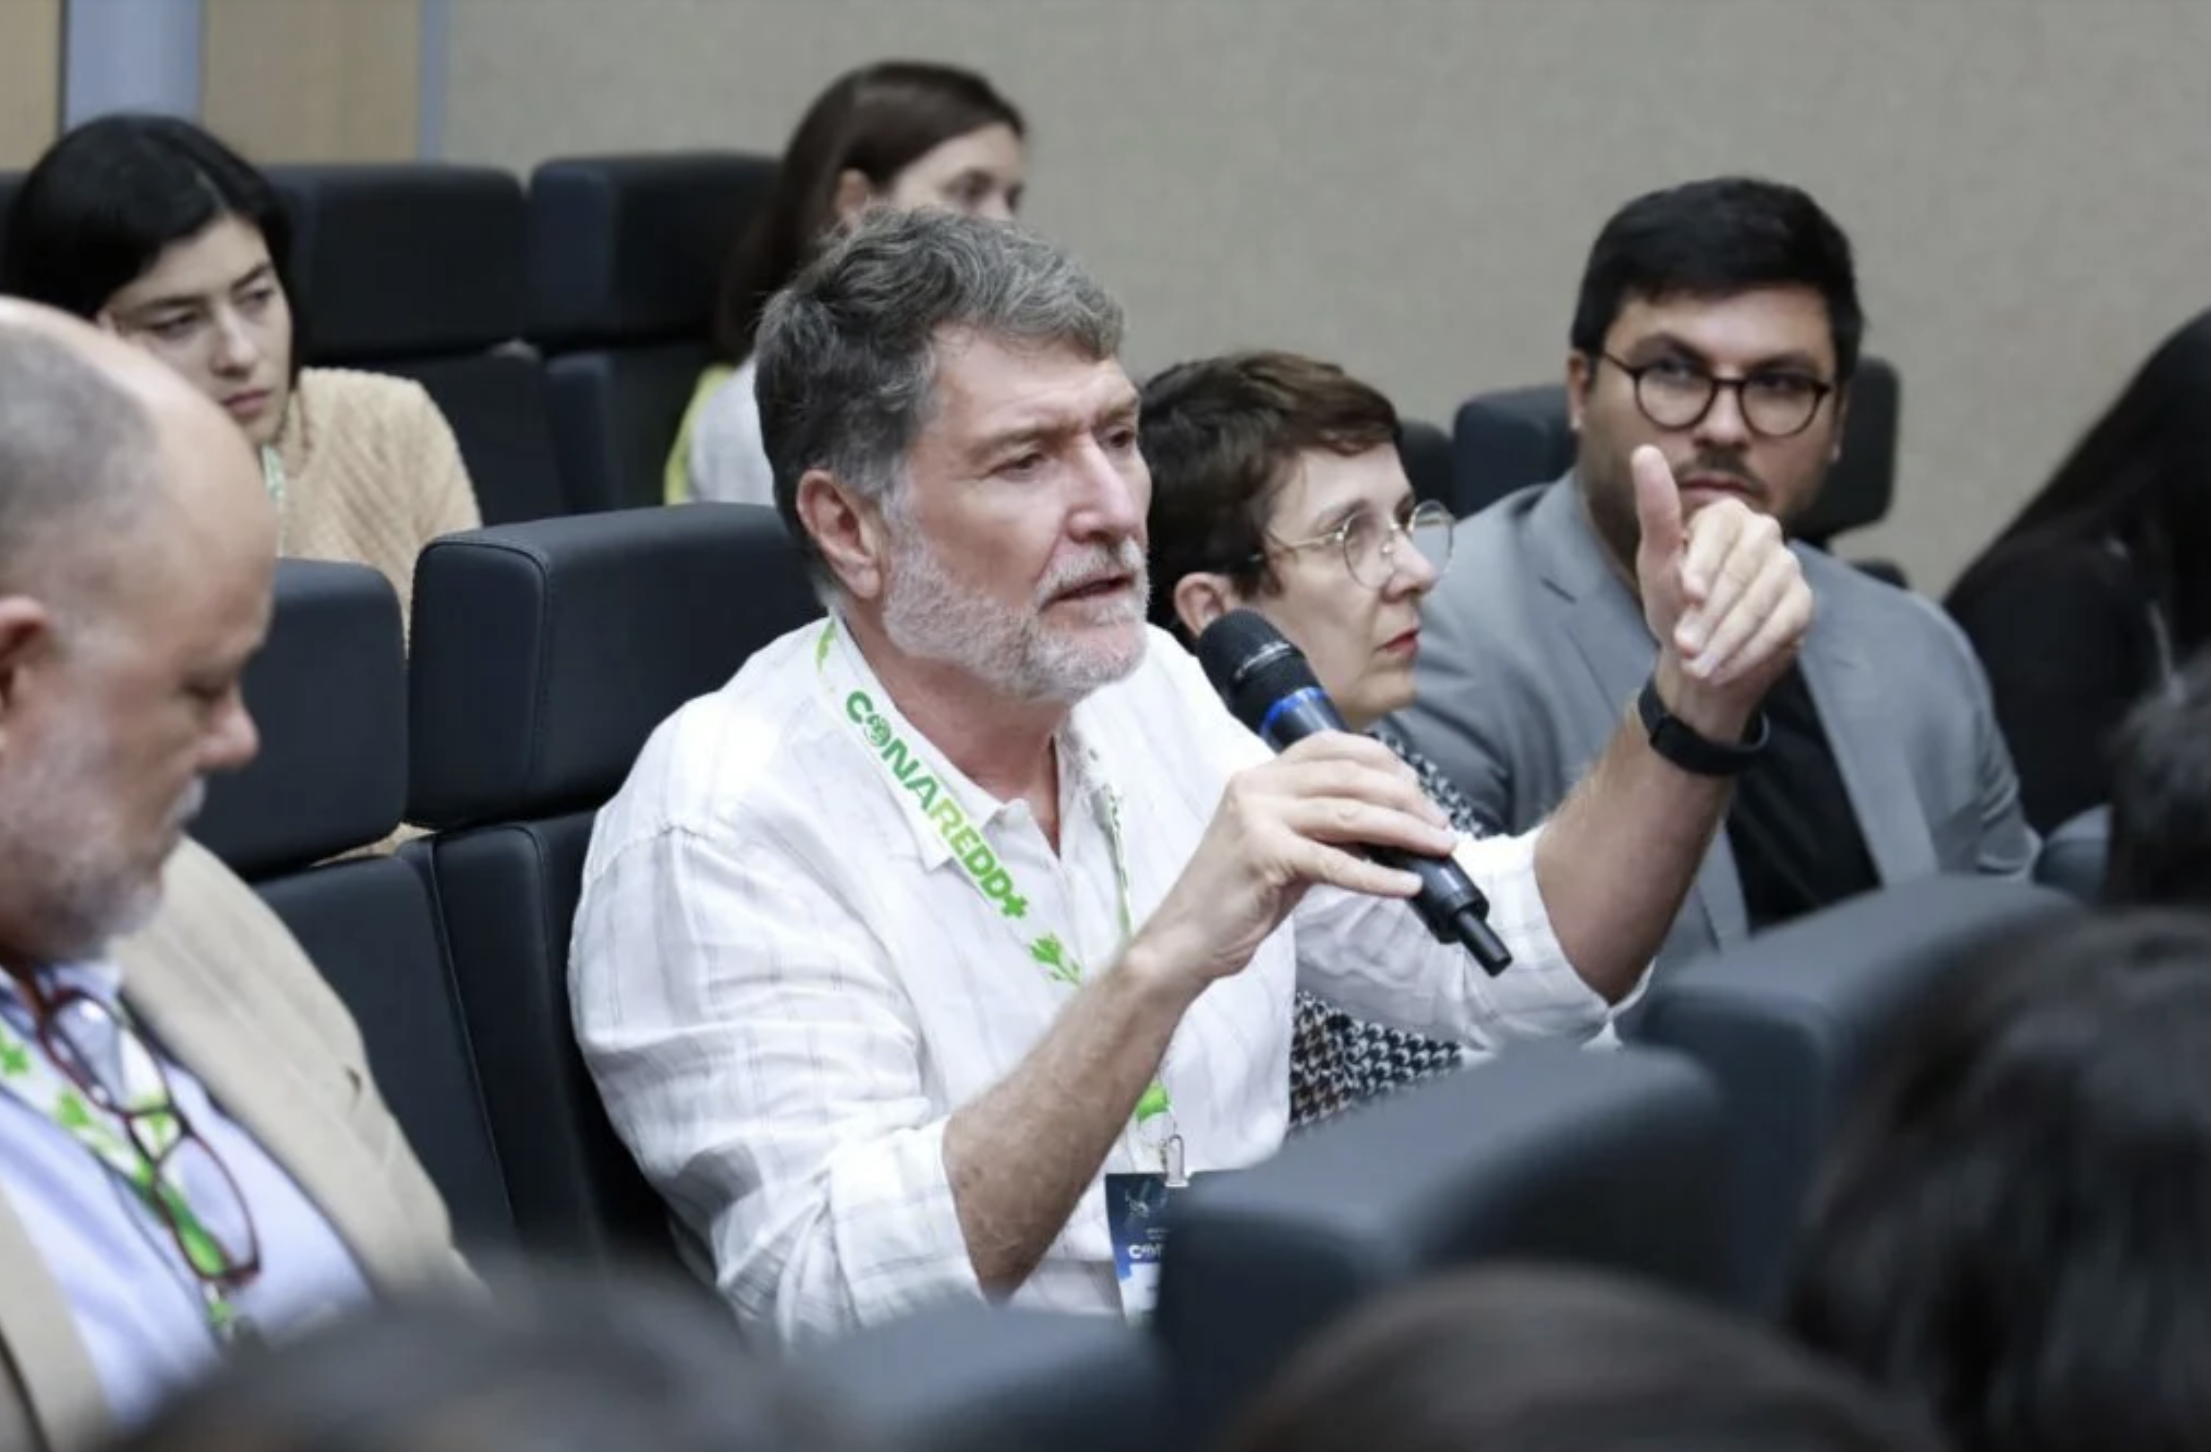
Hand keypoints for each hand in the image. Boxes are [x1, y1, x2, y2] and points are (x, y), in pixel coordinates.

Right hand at [1131, 733, 1455, 993]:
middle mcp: (1257, 786)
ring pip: (1349, 813)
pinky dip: (1377, 876)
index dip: (1384, 761)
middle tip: (1440, 826)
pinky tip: (1406, 886)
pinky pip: (1335, 862)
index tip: (1418, 790)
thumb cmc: (1238, 897)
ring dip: (1404, 831)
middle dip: (1406, 799)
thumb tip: (1391, 829)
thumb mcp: (1284, 847)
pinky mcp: (1263, 854)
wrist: (1184, 939)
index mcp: (1261, 776)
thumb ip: (1326, 828)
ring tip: (1439, 848)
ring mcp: (1257, 817)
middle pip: (1350, 776)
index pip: (1333, 746)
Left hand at [1632, 445, 1813, 736]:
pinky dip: (1750, 651)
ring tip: (1697, 668)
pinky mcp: (1802, 603)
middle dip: (1710, 614)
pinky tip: (1723, 670)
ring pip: (1762, 602)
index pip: (1721, 533)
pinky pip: (1783, 625)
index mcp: (1727, 516)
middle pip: (1743, 572)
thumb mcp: (1657, 560)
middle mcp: (1764, 534)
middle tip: (1684, 648)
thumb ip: (1656, 509)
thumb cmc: (1674, 602)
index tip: (1686, 597)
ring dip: (1727, 639)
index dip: (1703, 567)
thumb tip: (1643, 451)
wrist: (1698, 655)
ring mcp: (1787, 568)